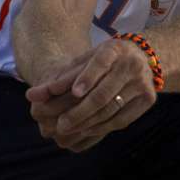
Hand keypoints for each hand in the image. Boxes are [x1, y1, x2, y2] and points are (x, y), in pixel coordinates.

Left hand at [25, 40, 157, 151]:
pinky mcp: (148, 99)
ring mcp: (142, 83)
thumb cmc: (103, 60)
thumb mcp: (83, 62)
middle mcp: (131, 65)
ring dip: (87, 122)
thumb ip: (59, 78)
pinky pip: (122, 119)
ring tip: (69, 130)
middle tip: (60, 125)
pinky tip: (86, 129)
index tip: (74, 92)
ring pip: (111, 109)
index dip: (87, 78)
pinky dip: (103, 127)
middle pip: (103, 94)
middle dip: (79, 111)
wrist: (142, 58)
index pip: (100, 63)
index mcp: (114, 49)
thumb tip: (31, 96)